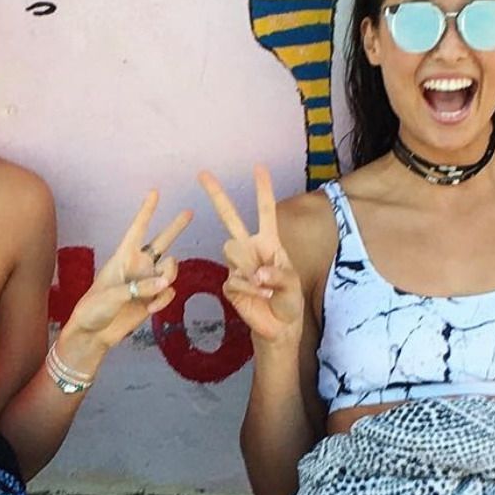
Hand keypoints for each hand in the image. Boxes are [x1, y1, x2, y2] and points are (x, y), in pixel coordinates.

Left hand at [60, 192, 192, 361]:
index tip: (155, 192)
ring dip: (169, 276)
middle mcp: (137, 266)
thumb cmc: (93, 309)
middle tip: (189, 212)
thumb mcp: (112, 295)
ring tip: (159, 288)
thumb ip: (140, 287)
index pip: (137, 229)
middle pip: (161, 242)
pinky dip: (163, 299)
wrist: (93, 335)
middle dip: (175, 227)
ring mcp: (146, 282)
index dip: (146, 211)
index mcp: (122, 257)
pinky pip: (168, 292)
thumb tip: (166, 284)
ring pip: (170, 269)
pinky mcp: (152, 299)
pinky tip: (151, 310)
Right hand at [199, 165, 303, 346]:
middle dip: (217, 195)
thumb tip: (256, 274)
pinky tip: (262, 298)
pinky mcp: (229, 285)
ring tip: (268, 289)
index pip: (265, 212)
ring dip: (252, 269)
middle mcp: (250, 249)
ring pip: (232, 250)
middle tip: (202, 173)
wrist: (278, 327)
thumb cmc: (288, 301)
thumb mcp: (292, 284)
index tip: (258, 168)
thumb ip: (277, 275)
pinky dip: (252, 290)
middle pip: (230, 218)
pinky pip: (235, 280)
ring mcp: (237, 266)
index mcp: (269, 242)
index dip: (262, 190)